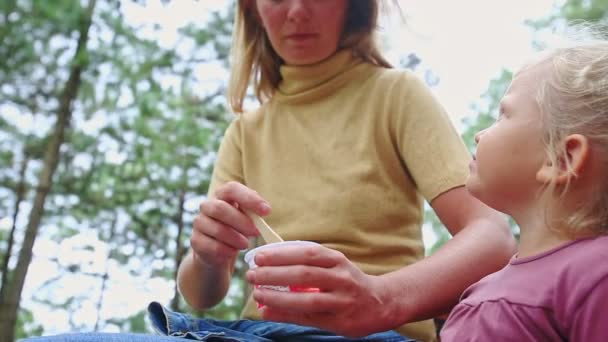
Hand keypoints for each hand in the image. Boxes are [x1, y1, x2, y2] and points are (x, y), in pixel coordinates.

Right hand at [192, 181, 269, 266]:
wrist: (217, 251)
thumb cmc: (237, 228)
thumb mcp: (247, 218)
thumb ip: (253, 212)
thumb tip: (265, 210)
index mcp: (222, 195)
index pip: (232, 189)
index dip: (249, 198)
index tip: (267, 211)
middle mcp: (207, 206)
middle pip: (220, 208)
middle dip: (241, 221)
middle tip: (256, 232)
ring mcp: (199, 223)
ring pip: (216, 229)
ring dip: (235, 238)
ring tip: (245, 244)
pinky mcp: (196, 241)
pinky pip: (211, 246)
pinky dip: (226, 250)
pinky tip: (233, 252)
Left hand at [245, 244, 398, 336]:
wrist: (381, 303)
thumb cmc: (348, 282)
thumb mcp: (333, 265)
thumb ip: (307, 264)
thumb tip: (270, 264)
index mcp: (337, 260)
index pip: (306, 253)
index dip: (281, 254)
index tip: (259, 256)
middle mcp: (342, 278)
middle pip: (304, 274)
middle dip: (274, 274)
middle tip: (252, 274)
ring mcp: (342, 301)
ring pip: (306, 300)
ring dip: (278, 297)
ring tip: (257, 294)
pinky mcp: (341, 321)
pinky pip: (309, 318)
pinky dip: (285, 315)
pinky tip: (268, 312)